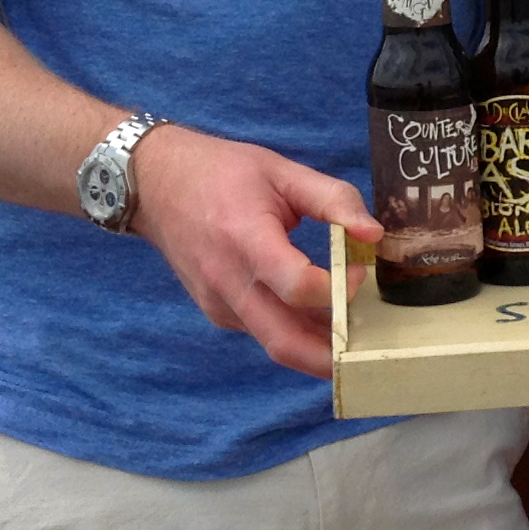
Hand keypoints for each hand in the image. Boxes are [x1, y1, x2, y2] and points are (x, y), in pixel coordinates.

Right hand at [129, 125, 382, 377]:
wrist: (155, 184)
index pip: (296, 287)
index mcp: (244, 240)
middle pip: (285, 341)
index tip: (360, 270)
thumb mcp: (283, 172)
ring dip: (316, 347)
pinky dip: (295, 331)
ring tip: (355, 333)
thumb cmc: (222, 173)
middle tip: (371, 352)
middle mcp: (227, 281)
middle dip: (331, 357)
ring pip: (275, 342)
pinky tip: (321, 317)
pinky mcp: (217, 311)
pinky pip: (262, 331)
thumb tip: (373, 235)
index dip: (337, 289)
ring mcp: (218, 303)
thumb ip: (334, 199)